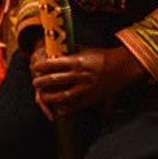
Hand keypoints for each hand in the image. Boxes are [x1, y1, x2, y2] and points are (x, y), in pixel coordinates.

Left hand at [30, 46, 147, 118]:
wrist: (122, 66)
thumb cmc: (102, 57)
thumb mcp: (85, 50)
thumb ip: (70, 51)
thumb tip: (55, 49)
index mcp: (77, 61)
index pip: (53, 64)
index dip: (41, 66)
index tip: (35, 67)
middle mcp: (80, 75)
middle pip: (55, 80)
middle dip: (42, 82)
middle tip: (35, 83)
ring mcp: (86, 88)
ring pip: (63, 96)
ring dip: (50, 97)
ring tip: (42, 96)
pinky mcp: (92, 98)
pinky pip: (76, 106)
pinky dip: (66, 109)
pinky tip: (58, 109)